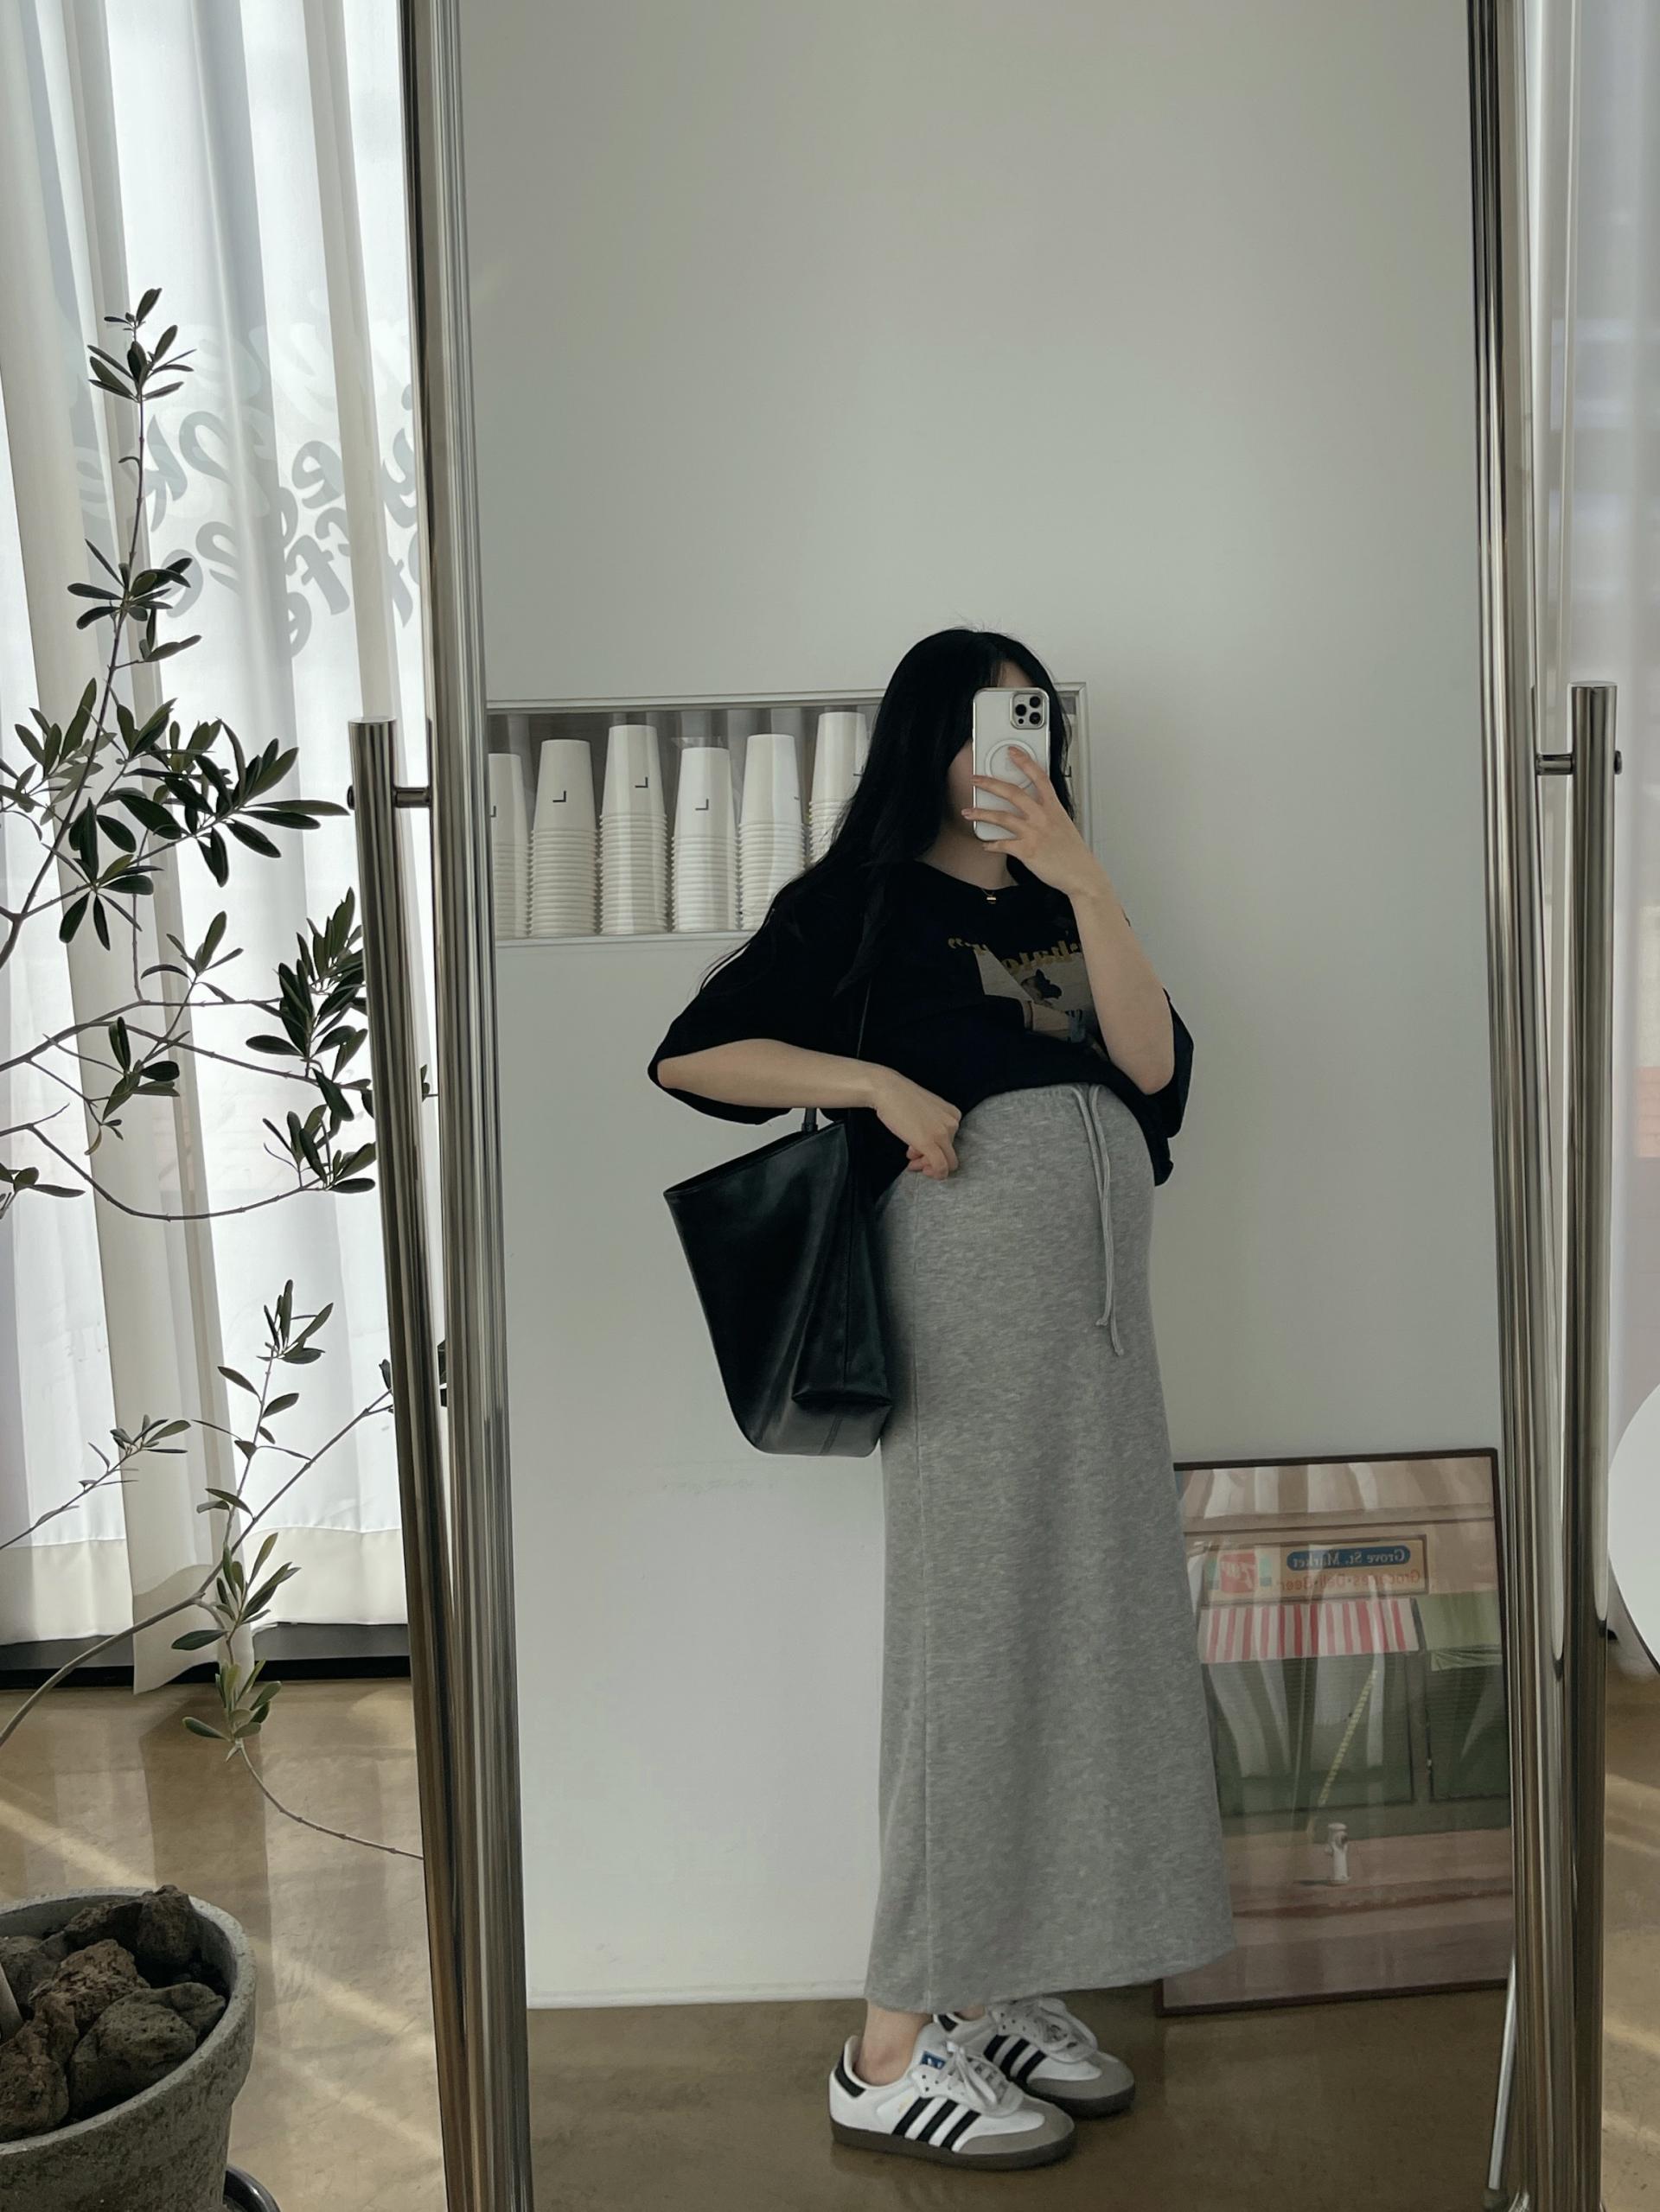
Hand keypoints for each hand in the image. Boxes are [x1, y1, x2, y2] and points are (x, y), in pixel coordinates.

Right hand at [869, 1067, 961, 1177]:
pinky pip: (940, 1167)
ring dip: (926, 1164)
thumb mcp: (925, 1111)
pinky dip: (933, 1174)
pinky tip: (912, 1166)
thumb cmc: (901, 1098)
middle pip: (949, 1154)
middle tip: (913, 1160)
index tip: (919, 1151)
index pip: (951, 1141)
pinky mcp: (930, 1143)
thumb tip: (924, 1146)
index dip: (935, 1149)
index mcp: (953, 1114)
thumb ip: (931, 1126)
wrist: (888, 1090)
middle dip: (931, 1159)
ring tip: (910, 1159)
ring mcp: (942, 1134)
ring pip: (945, 1163)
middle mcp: (952, 1124)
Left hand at [962, 746, 1109, 904]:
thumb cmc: (1073, 853)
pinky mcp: (1026, 850)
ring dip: (981, 814)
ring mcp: (1033, 833)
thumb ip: (1048, 814)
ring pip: (1001, 817)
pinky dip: (991, 844)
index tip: (1012, 751)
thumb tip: (1035, 810)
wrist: (1081, 874)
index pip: (1038, 777)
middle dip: (990, 783)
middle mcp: (1042, 817)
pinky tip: (985, 844)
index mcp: (1053, 808)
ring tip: (968, 812)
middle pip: (1012, 792)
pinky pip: (1002, 844)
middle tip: (976, 779)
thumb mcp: (1064, 825)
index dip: (1024, 761)